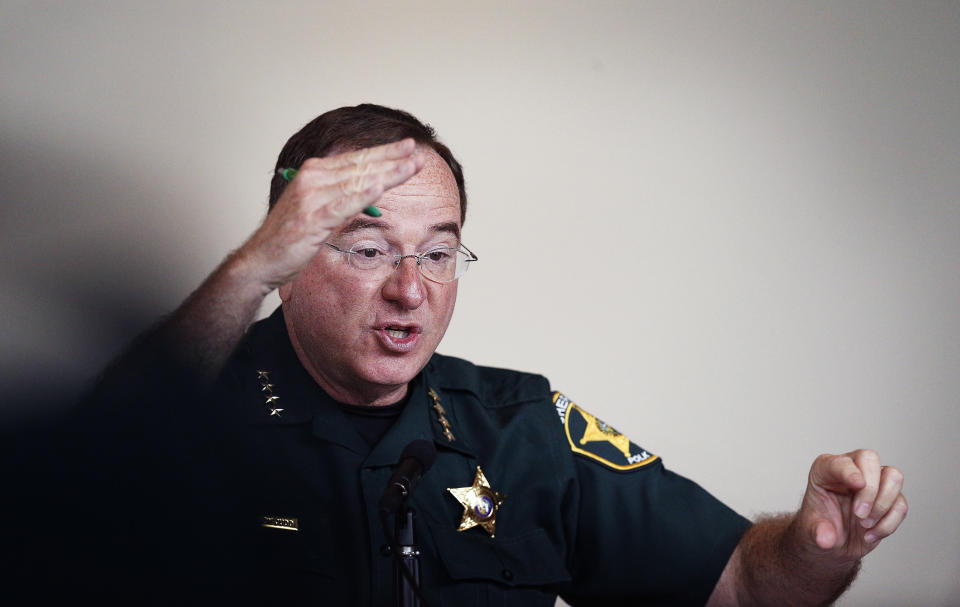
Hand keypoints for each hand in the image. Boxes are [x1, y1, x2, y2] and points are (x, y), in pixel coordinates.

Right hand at [239, 138, 425, 290]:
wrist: (261, 259)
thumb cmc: (291, 237)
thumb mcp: (319, 209)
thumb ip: (342, 197)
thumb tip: (372, 190)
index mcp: (314, 172)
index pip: (355, 158)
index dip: (383, 151)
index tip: (406, 146)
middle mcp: (312, 178)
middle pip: (360, 165)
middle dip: (391, 156)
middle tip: (415, 148)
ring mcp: (311, 197)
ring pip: (358, 181)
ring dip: (387, 173)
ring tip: (411, 166)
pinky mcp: (312, 218)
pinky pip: (343, 204)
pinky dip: (363, 196)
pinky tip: (381, 188)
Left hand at [797, 449, 906, 560]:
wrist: (833, 543)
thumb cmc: (819, 527)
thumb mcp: (811, 531)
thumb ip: (817, 533)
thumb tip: (826, 539)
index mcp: (825, 469)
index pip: (840, 461)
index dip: (849, 470)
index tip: (857, 484)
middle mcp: (851, 469)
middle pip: (870, 459)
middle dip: (870, 489)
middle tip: (859, 514)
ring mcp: (873, 482)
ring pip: (893, 476)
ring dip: (882, 505)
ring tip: (864, 525)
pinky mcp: (890, 499)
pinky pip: (900, 505)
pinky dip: (888, 524)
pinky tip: (869, 535)